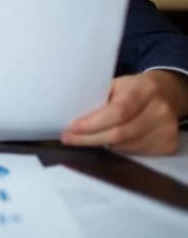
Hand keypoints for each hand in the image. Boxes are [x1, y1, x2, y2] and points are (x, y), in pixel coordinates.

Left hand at [61, 70, 187, 154]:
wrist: (165, 93)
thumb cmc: (132, 89)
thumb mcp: (115, 84)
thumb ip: (97, 98)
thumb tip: (70, 115)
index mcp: (143, 90)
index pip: (117, 112)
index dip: (93, 123)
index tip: (71, 128)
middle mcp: (159, 110)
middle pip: (120, 134)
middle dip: (89, 138)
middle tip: (69, 139)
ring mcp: (166, 129)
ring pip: (125, 147)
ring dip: (102, 144)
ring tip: (87, 138)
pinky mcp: (168, 144)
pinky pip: (135, 153)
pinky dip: (118, 149)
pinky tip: (109, 142)